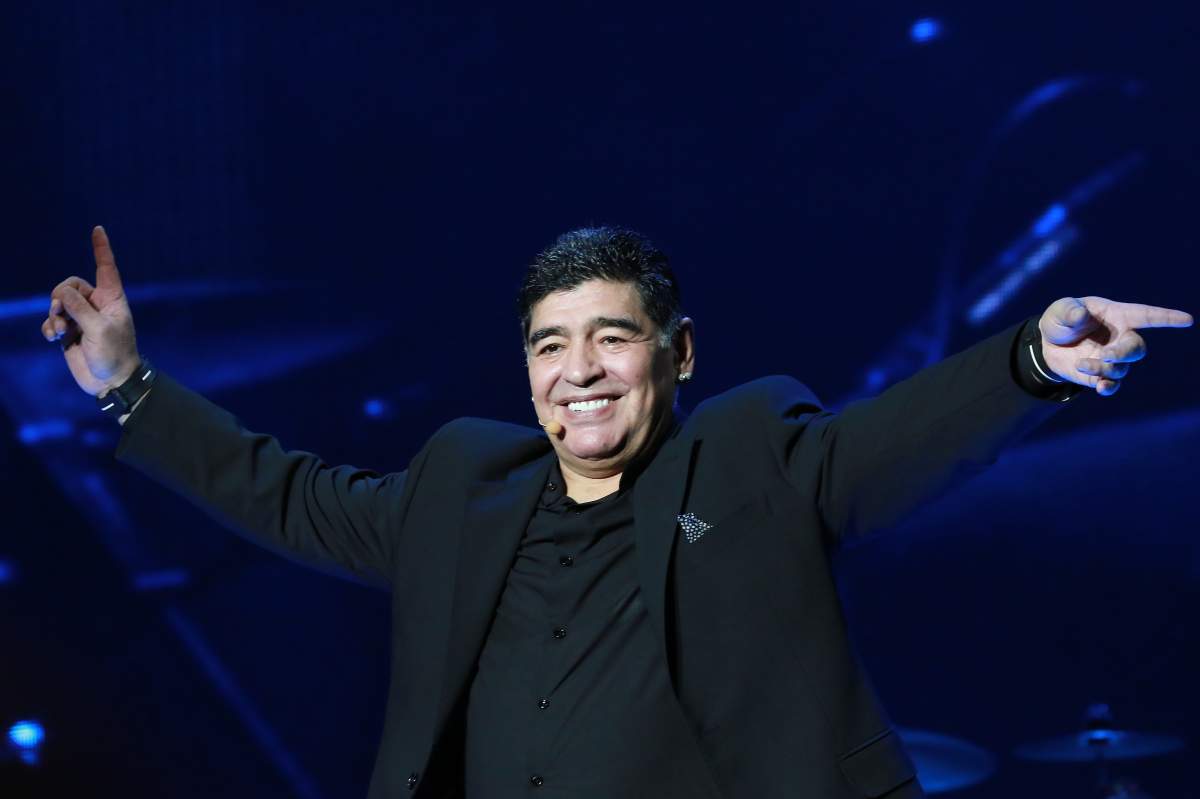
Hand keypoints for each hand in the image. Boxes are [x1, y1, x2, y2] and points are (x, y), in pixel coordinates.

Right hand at [42, 226, 140, 395]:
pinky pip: (53, 320)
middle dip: (61, 295)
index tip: (98, 229)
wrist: (111, 381)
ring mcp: (82, 318)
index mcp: (112, 299)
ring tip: (60, 331)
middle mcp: (97, 305)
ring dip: (54, 314)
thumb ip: (79, 309)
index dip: (101, 249)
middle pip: (70, 285)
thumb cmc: (114, 354)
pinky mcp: (71, 332)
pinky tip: (52, 337)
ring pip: (59, 303)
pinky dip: (49, 326)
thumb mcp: (99, 330)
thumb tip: (61, 294)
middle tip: (61, 312)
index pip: (106, 268)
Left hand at [1038, 296, 1192, 396]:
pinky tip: (1100, 388)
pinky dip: (1108, 388)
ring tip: (1082, 363)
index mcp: (1117, 316)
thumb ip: (1070, 312)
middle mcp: (1119, 338)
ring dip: (1102, 368)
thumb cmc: (1061, 319)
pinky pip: (1111, 385)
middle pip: (1137, 349)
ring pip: (1120, 368)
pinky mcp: (1099, 375)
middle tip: (1106, 355)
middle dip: (1124, 354)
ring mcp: (1111, 359)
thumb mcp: (1061, 311)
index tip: (1187, 320)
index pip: (1147, 316)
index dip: (1167, 318)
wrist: (1047, 343)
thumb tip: (1079, 316)